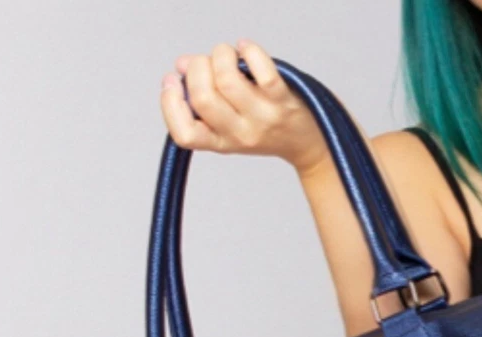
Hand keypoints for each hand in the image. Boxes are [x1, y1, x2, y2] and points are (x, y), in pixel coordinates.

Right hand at [160, 40, 330, 175]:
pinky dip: (249, 50)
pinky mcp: (282, 100)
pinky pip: (262, 69)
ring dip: (221, 55)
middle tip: (206, 62)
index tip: (171, 83)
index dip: (170, 105)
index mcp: (221, 143)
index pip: (185, 135)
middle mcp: (241, 135)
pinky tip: (246, 48)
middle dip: (197, 68)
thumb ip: (204, 97)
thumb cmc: (267, 128)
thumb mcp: (231, 123)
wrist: (310, 144)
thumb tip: (182, 66)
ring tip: (227, 54)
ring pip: (227, 80)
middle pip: (203, 98)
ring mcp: (263, 118)